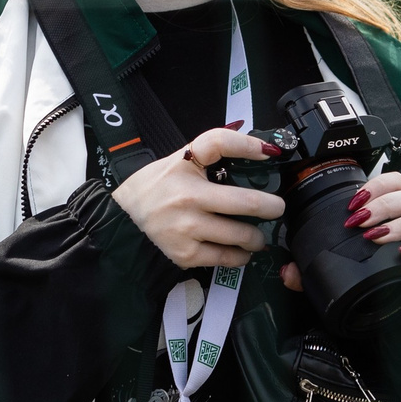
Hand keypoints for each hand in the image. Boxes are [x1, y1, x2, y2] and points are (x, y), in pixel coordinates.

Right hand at [110, 126, 285, 270]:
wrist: (123, 223)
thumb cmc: (157, 188)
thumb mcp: (178, 161)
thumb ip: (213, 153)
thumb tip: (259, 151)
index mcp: (184, 167)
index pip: (218, 143)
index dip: (248, 145)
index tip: (269, 153)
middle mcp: (187, 198)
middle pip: (247, 202)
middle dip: (272, 207)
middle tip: (276, 208)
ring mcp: (187, 229)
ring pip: (243, 235)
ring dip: (257, 236)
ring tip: (256, 235)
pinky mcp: (186, 254)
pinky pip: (228, 258)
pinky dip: (241, 255)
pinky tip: (239, 249)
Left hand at [278, 171, 400, 314]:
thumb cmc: (394, 288)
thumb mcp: (353, 276)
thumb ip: (320, 274)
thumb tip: (289, 272)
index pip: (397, 184)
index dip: (376, 187)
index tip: (352, 202)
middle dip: (381, 204)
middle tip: (357, 220)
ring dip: (399, 224)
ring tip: (376, 237)